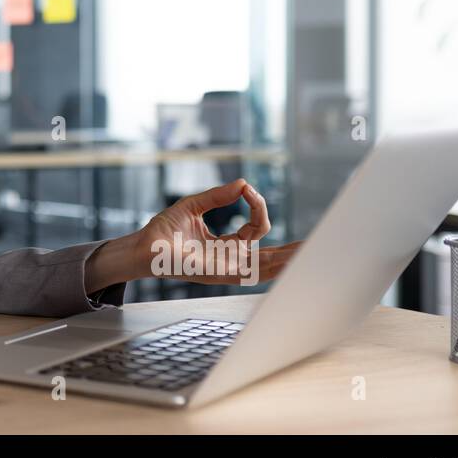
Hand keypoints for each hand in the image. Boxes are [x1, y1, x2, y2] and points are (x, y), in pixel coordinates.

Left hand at [130, 178, 301, 285]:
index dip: (256, 206)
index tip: (247, 189)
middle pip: (269, 254)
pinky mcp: (218, 273)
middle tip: (315, 244)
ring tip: (308, 253)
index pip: (255, 227)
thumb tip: (243, 183)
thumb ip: (218, 196)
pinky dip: (269, 267)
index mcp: (225, 245)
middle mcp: (229, 258)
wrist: (142, 246)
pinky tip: (285, 263)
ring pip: (265, 265)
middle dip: (291, 250)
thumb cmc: (163, 230)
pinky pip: (248, 271)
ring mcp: (226, 268)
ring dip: (287, 258)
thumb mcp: (193, 206)